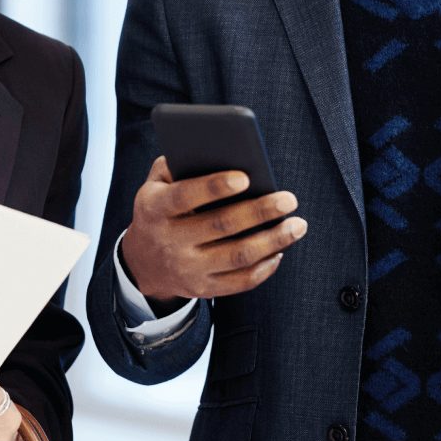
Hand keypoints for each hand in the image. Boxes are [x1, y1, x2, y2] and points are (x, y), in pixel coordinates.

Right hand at [120, 156, 306, 311]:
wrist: (143, 262)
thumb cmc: (161, 209)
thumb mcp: (155, 183)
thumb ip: (178, 163)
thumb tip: (218, 151)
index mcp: (156, 208)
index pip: (186, 196)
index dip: (214, 187)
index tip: (246, 176)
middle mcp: (170, 241)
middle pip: (221, 226)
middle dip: (259, 211)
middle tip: (289, 199)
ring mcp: (187, 268)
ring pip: (237, 256)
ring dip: (273, 241)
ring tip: (297, 225)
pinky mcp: (203, 289)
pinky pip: (240, 282)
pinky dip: (265, 267)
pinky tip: (280, 249)